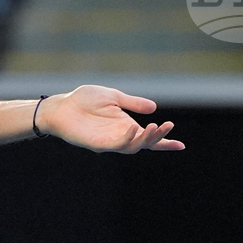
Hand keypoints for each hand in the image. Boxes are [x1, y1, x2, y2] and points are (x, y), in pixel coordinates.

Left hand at [38, 85, 183, 152]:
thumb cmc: (83, 100)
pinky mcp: (98, 143)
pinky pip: (116, 144)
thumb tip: (154, 107)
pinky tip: (134, 129)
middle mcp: (120, 135)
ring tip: (153, 127)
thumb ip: (132, 103)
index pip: (147, 136)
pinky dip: (127, 139)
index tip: (181, 145)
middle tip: (167, 126)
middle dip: (158, 137)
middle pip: (144, 142)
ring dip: (145, 138)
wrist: (61, 106)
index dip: (164, 140)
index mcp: (125, 125)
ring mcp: (109, 141)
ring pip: (133, 146)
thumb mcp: (112, 97)